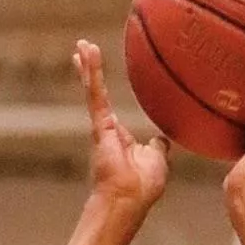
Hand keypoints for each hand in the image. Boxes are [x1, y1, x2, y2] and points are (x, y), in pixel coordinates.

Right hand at [74, 39, 169, 212]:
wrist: (129, 201)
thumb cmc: (143, 188)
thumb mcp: (158, 161)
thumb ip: (158, 147)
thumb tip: (162, 140)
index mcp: (120, 138)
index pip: (108, 108)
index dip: (103, 93)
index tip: (97, 79)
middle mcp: (107, 131)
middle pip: (96, 94)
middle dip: (89, 73)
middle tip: (82, 50)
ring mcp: (102, 128)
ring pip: (94, 90)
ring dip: (89, 66)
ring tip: (83, 44)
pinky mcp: (100, 126)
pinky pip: (96, 93)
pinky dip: (93, 71)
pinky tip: (88, 52)